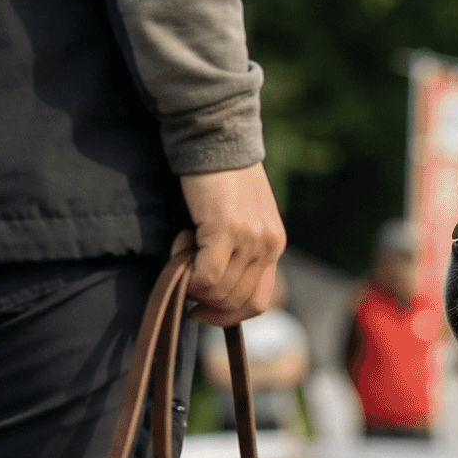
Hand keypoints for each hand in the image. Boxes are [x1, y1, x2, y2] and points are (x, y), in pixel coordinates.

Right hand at [177, 163, 285, 325]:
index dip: (227, 317)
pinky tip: (183, 241)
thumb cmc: (222, 179)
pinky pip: (207, 276)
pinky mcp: (228, 230)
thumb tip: (210, 291)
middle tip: (187, 266)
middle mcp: (268, 246)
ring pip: (219, 292)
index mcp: (275, 246)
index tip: (201, 311)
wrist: (217, 139)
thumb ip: (238, 253)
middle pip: (234, 302)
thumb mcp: (242, 220)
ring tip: (186, 245)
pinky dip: (188, 271)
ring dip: (194, 280)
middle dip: (204, 298)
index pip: (257, 303)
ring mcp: (251, 239)